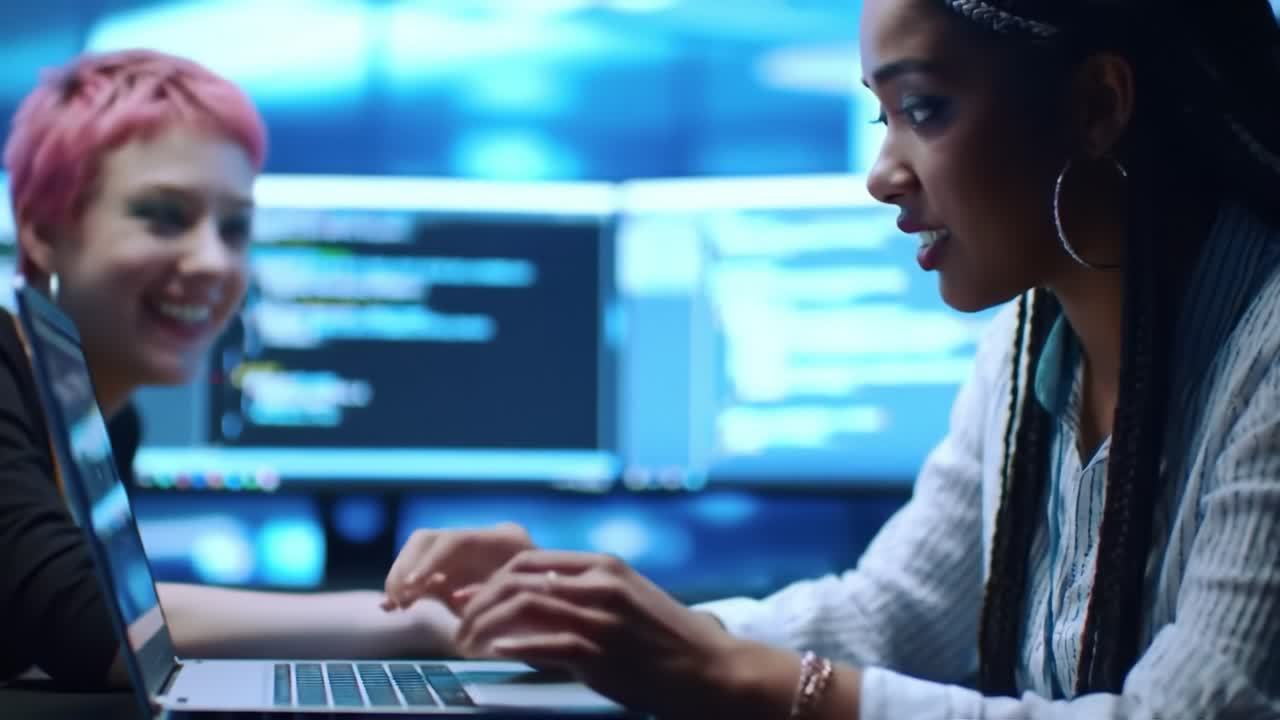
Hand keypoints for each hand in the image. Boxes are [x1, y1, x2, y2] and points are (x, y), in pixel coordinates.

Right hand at [382, 523, 533, 611]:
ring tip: (395, 605)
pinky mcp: (450, 577)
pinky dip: (405, 592)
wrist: (554, 611)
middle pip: (428, 540)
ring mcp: (464, 558)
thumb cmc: (545, 607)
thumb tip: (460, 597)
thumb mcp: (527, 600)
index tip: (415, 584)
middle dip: (407, 566)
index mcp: (504, 541)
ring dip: (402, 578)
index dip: (431, 561)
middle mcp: (479, 543)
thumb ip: (496, 597)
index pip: (455, 540)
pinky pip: (420, 579)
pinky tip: (391, 608)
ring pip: (418, 556)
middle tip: (398, 596)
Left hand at [453, 550, 793, 718]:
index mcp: (603, 567)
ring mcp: (602, 618)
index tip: (466, 598)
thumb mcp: (627, 600)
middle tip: (457, 623)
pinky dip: (515, 646)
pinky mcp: (604, 653)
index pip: (529, 560)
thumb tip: (531, 603)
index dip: (489, 578)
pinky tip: (495, 653)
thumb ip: (583, 595)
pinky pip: (548, 643)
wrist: (710, 668)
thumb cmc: (667, 638)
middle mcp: (600, 585)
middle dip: (478, 600)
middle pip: (519, 578)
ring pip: (525, 606)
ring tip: (467, 643)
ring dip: (486, 624)